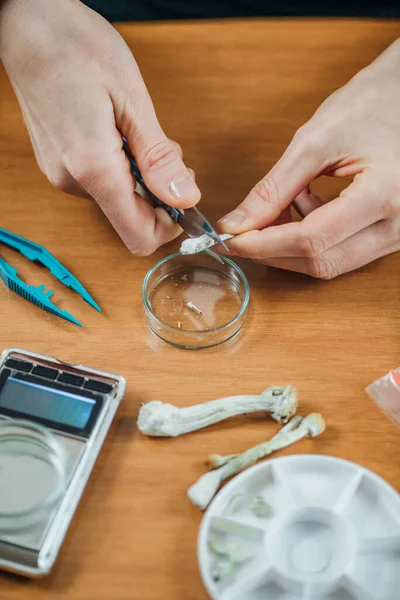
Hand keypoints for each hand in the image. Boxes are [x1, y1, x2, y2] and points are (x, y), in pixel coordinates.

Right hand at [0, 0, 199, 254]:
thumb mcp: (133, 101)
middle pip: (131, 218)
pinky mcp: (59, 166)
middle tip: (165, 151)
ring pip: (118, 200)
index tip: (184, 198)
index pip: (139, 236)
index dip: (169, 227)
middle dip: (158, 194)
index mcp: (93, 169)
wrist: (28, 25)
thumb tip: (186, 199)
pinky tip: (119, 134)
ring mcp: (62, 175)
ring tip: (137, 132)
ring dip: (140, 177)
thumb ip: (158, 159)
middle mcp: (73, 181)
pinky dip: (121, 168)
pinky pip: (101, 184)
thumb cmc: (78, 49)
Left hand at [218, 38, 399, 278]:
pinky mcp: (390, 235)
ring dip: (292, 245)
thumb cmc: (371, 105)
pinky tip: (306, 205)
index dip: (265, 244)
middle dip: (274, 251)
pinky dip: (312, 239)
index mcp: (384, 195)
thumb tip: (237, 223)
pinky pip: (343, 252)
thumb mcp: (315, 141)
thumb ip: (273, 188)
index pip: (313, 239)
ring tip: (282, 206)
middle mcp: (398, 224)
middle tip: (244, 232)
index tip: (233, 238)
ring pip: (331, 263)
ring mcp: (398, 234)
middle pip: (322, 262)